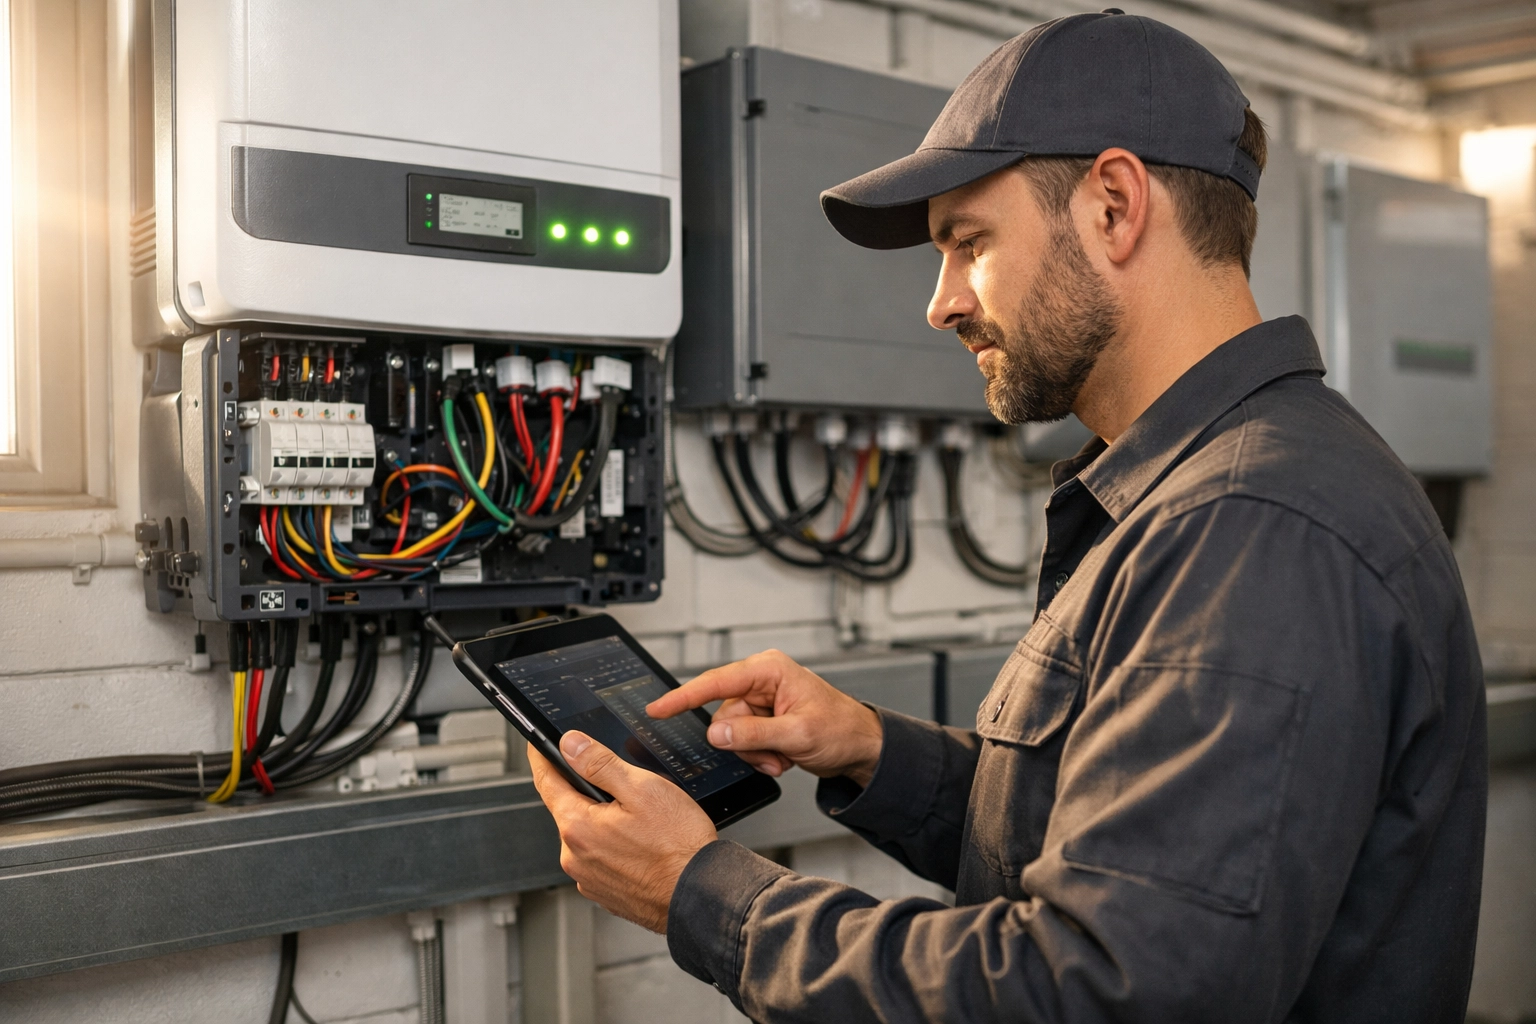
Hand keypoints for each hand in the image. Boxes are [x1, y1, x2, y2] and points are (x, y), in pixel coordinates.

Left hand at [529, 732, 717, 932]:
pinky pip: (600, 859)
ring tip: (642, 822)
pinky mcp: (605, 892)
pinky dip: (614, 848)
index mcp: (578, 827)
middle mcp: (575, 857)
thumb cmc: (678, 847)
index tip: (539, 745)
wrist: (700, 895)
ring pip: (587, 835)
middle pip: (569, 809)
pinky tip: (643, 846)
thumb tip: (570, 744)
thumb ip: (600, 763)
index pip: (546, 782)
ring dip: (604, 822)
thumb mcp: (642, 789)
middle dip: (587, 793)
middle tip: (622, 786)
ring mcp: (588, 879)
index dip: (543, 758)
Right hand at [646, 649, 883, 786]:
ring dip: (756, 753)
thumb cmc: (841, 730)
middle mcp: (762, 680)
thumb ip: (754, 734)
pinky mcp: (764, 718)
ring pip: (732, 734)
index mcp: (769, 670)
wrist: (862, 747)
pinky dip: (762, 755)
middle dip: (745, 744)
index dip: (683, 697)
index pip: (716, 682)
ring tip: (784, 756)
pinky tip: (784, 756)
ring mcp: (763, 700)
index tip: (657, 708)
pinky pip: (744, 741)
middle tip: (774, 755)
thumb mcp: (797, 734)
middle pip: (724, 716)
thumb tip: (718, 733)